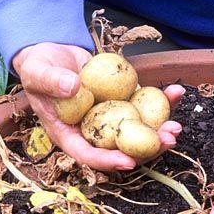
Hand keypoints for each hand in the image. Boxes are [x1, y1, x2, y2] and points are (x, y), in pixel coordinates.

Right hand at [12, 42, 183, 170]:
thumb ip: (50, 81)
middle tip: (167, 142)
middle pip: (120, 148)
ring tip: (177, 127)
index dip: (108, 161)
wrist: (53, 52)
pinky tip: (176, 92)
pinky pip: (145, 105)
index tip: (129, 161)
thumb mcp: (37, 72)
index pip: (88, 154)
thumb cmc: (38, 66)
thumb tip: (73, 87)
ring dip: (159, 131)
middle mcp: (93, 131)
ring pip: (137, 131)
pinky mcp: (124, 102)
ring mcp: (111, 118)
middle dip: (146, 149)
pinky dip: (162, 101)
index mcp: (69, 134)